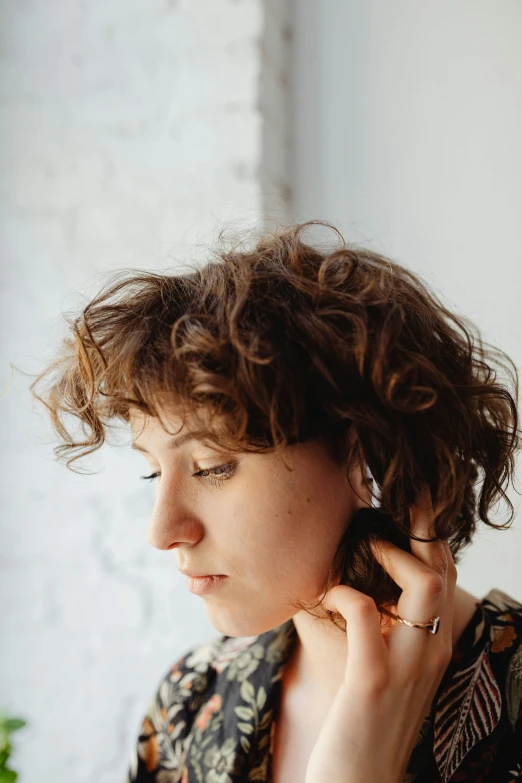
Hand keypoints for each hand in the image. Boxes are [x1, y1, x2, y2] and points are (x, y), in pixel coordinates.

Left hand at [304, 485, 456, 782]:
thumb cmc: (364, 723)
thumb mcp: (384, 671)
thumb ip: (384, 633)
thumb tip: (356, 586)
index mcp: (433, 645)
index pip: (444, 576)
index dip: (431, 535)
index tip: (415, 497)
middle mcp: (430, 650)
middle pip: (441, 569)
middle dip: (423, 524)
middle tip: (403, 491)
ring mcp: (407, 665)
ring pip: (423, 584)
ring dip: (391, 555)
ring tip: (365, 545)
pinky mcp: (372, 680)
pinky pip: (364, 613)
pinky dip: (345, 591)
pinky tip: (328, 593)